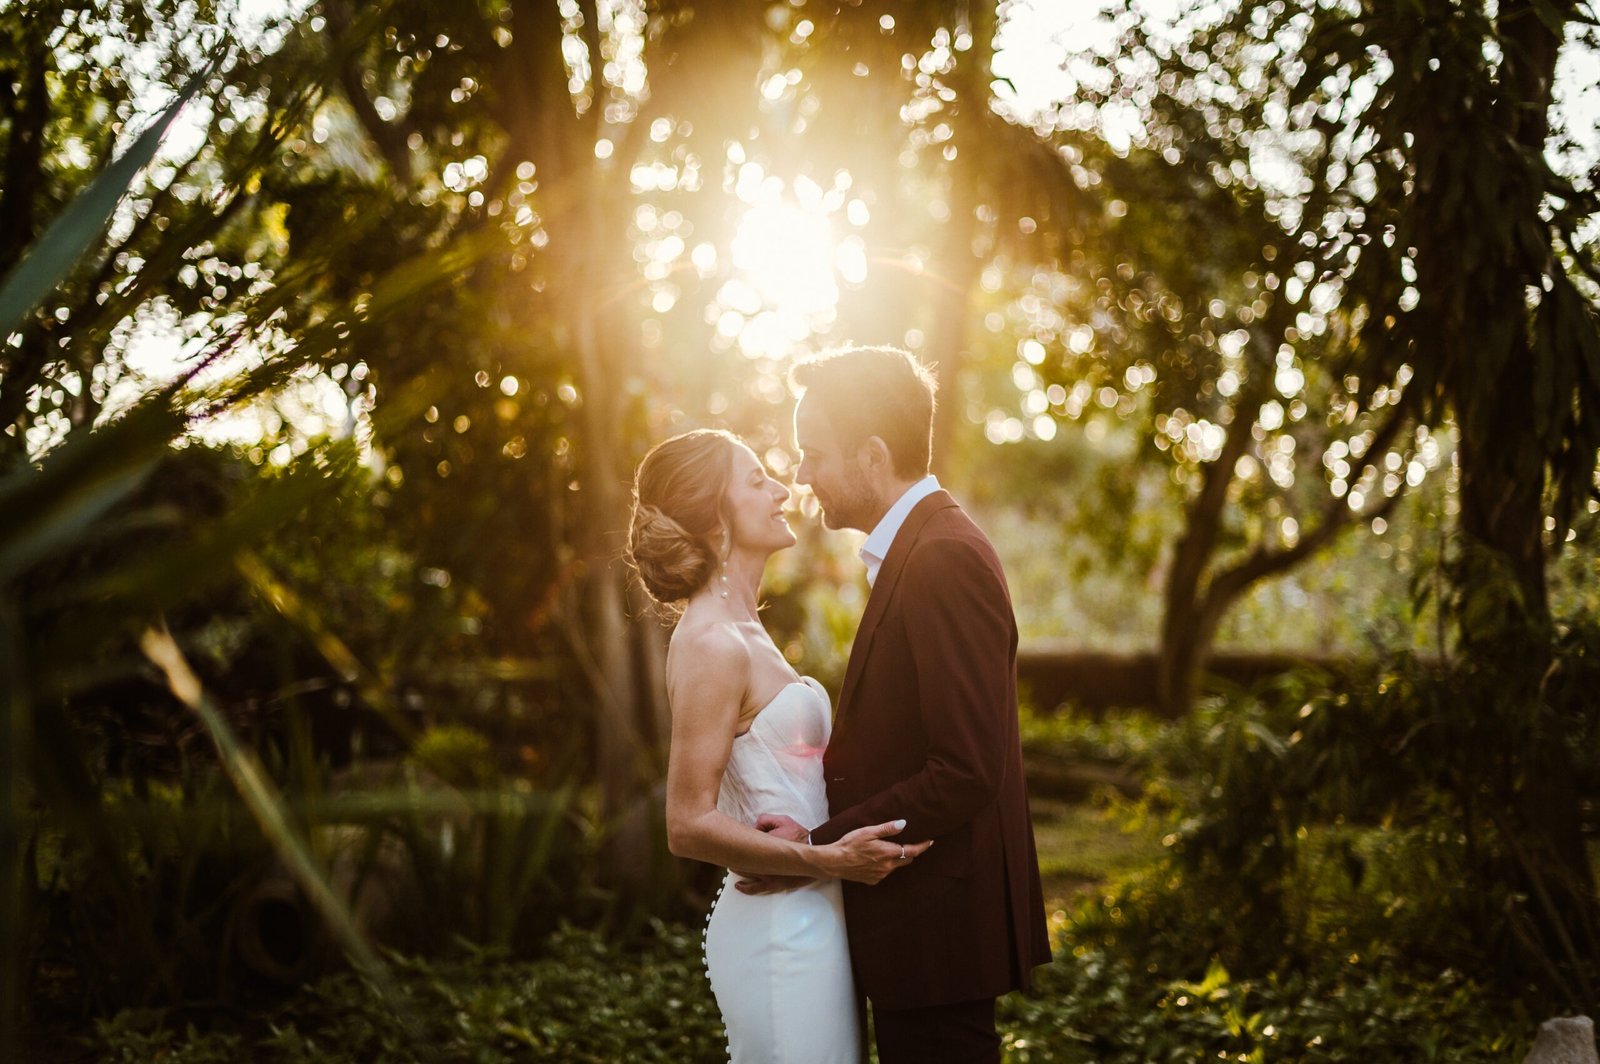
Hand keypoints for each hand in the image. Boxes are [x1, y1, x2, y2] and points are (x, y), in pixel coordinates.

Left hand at [734, 813, 814, 894]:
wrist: (814, 853)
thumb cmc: (800, 837)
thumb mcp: (783, 820)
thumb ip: (766, 820)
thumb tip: (754, 826)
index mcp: (764, 846)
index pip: (745, 843)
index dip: (740, 841)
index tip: (736, 839)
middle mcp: (764, 862)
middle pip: (742, 860)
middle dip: (734, 856)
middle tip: (728, 853)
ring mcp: (768, 875)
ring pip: (745, 873)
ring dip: (737, 869)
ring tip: (731, 866)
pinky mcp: (775, 884)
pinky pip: (756, 888)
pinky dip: (746, 888)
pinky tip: (739, 886)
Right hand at [818, 819, 932, 884]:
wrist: (835, 862)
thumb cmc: (850, 844)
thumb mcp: (868, 831)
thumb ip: (887, 829)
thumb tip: (904, 824)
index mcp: (888, 853)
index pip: (913, 851)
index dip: (923, 846)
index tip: (930, 841)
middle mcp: (888, 867)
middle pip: (907, 860)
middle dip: (910, 852)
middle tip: (910, 843)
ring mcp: (881, 875)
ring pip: (895, 866)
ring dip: (896, 859)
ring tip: (889, 850)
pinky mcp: (873, 880)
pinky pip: (885, 872)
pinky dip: (885, 866)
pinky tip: (876, 860)